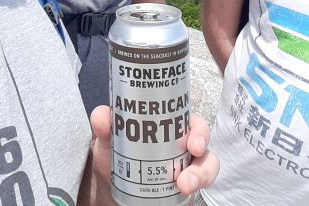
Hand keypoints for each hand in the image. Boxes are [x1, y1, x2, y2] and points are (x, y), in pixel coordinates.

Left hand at [88, 106, 217, 202]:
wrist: (111, 188)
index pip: (191, 122)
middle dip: (203, 150)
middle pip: (203, 142)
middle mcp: (182, 145)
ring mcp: (186, 166)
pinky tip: (185, 191)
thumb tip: (102, 116)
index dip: (199, 130)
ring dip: (202, 174)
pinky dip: (197, 186)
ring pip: (207, 166)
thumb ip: (104, 125)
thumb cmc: (115, 156)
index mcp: (169, 127)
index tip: (193, 142)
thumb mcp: (108, 139)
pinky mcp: (185, 185)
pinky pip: (200, 185)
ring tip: (186, 184)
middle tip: (193, 156)